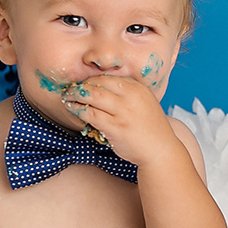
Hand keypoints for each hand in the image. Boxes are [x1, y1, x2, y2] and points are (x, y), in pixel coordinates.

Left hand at [61, 75, 176, 166]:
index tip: (84, 85)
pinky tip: (73, 110)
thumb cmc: (150, 129)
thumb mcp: (144, 103)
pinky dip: (78, 110)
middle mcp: (131, 97)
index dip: (93, 80)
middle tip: (71, 89)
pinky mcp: (115, 127)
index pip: (109, 77)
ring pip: (91, 96)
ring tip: (67, 98)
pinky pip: (90, 114)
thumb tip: (100, 89)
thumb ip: (127, 94)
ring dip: (75, 96)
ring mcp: (123, 112)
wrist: (160, 150)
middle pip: (99, 83)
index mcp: (138, 89)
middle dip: (82, 85)